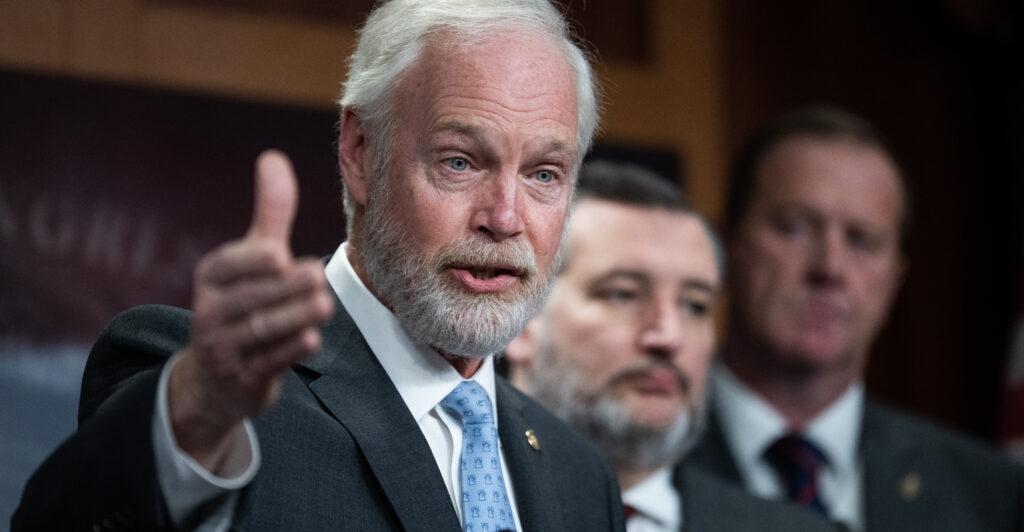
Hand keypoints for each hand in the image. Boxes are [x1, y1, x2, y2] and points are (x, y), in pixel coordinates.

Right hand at [168, 150, 333, 469]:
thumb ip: (268, 213)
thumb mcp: (251, 258)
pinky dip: (288, 352)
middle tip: (316, 275)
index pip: (228, 266)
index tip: (278, 256)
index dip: (252, 262)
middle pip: (250, 298)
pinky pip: (266, 364)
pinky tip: (310, 340)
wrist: (214, 379)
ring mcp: (225, 348)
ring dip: (293, 318)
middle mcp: (212, 311)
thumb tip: (273, 156)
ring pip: (260, 331)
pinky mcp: (243, 378)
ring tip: (323, 304)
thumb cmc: (241, 302)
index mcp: (212, 277)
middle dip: (283, 289)